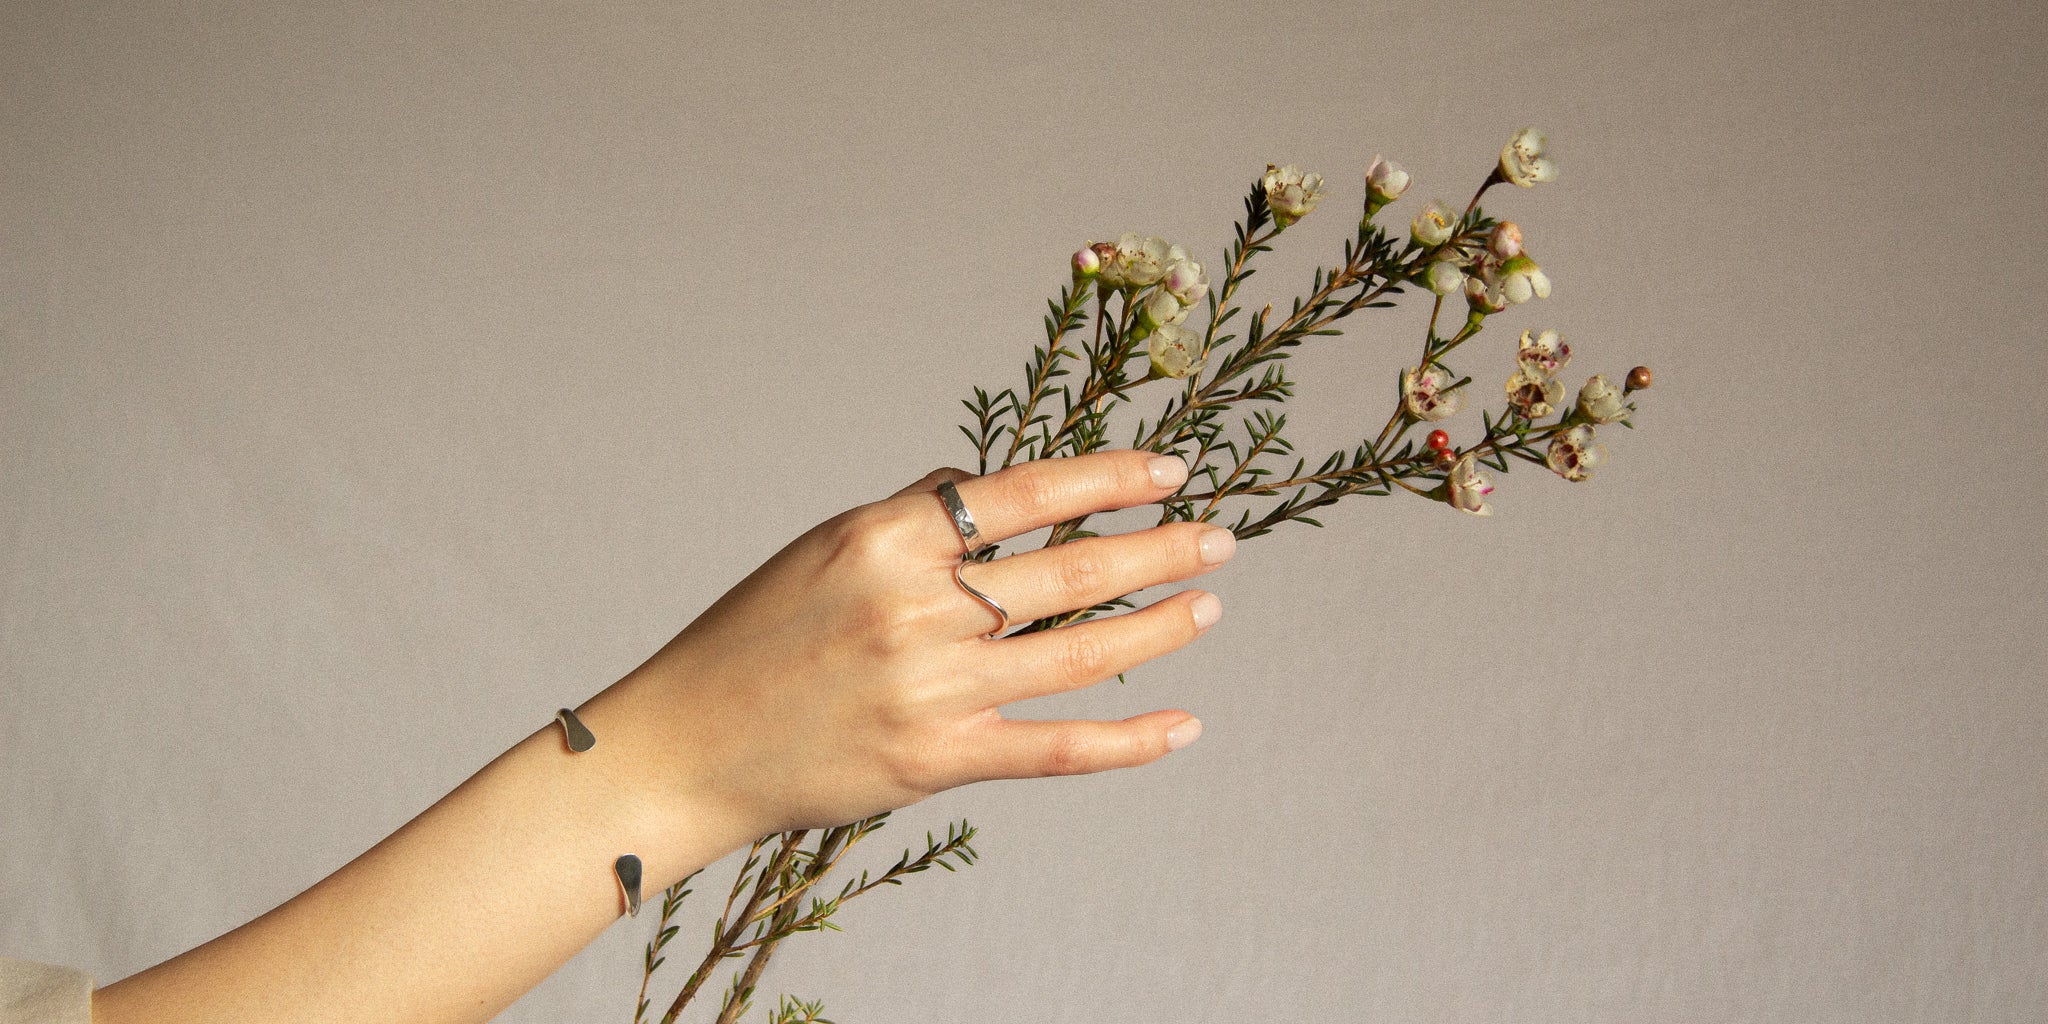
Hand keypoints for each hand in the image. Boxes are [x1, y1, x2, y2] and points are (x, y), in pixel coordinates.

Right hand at [600, 449, 1234, 854]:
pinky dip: (1128, 741)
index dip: (1111, 480)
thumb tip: (981, 485)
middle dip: (1160, 551)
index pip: (1027, 494)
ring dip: (1159, 627)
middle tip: (1220, 540)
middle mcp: (918, 609)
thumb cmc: (752, 637)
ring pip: (1079, 654)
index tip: (1170, 473)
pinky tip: (1182, 726)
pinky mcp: (939, 761)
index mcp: (887, 538)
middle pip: (1072, 572)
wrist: (687, 745)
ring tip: (1208, 606)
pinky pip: (1057, 750)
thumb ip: (911, 518)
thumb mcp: (823, 548)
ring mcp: (933, 689)